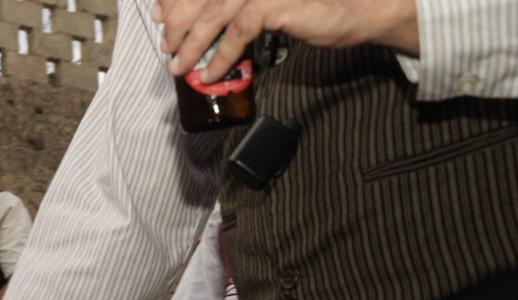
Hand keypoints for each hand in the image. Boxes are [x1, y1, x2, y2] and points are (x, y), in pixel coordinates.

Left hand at [157, 0, 419, 81]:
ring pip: (214, 15)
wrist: (357, 9)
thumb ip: (236, 8)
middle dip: (179, 25)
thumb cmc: (312, 6)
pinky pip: (238, 32)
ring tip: (181, 67)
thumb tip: (201, 23)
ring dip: (194, 45)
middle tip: (168, 48)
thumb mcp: (266, 4)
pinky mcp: (274, 4)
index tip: (160, 18)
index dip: (178, 3)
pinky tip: (211, 73)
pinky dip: (221, 56)